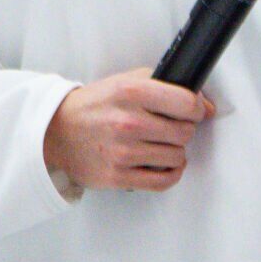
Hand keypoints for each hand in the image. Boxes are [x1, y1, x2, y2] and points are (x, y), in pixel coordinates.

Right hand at [42, 68, 214, 191]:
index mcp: (131, 92)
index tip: (196, 110)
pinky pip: (163, 181)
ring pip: (177, 156)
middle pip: (185, 132)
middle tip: (173, 127)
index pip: (186, 103)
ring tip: (162, 144)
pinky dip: (170, 173)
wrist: (57, 131)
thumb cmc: (94, 106)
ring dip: (175, 151)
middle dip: (184, 129)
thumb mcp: (124, 80)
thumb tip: (203, 103)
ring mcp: (123, 152)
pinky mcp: (118, 176)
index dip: (198, 107)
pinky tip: (163, 164)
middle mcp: (128, 122)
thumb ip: (162, 84)